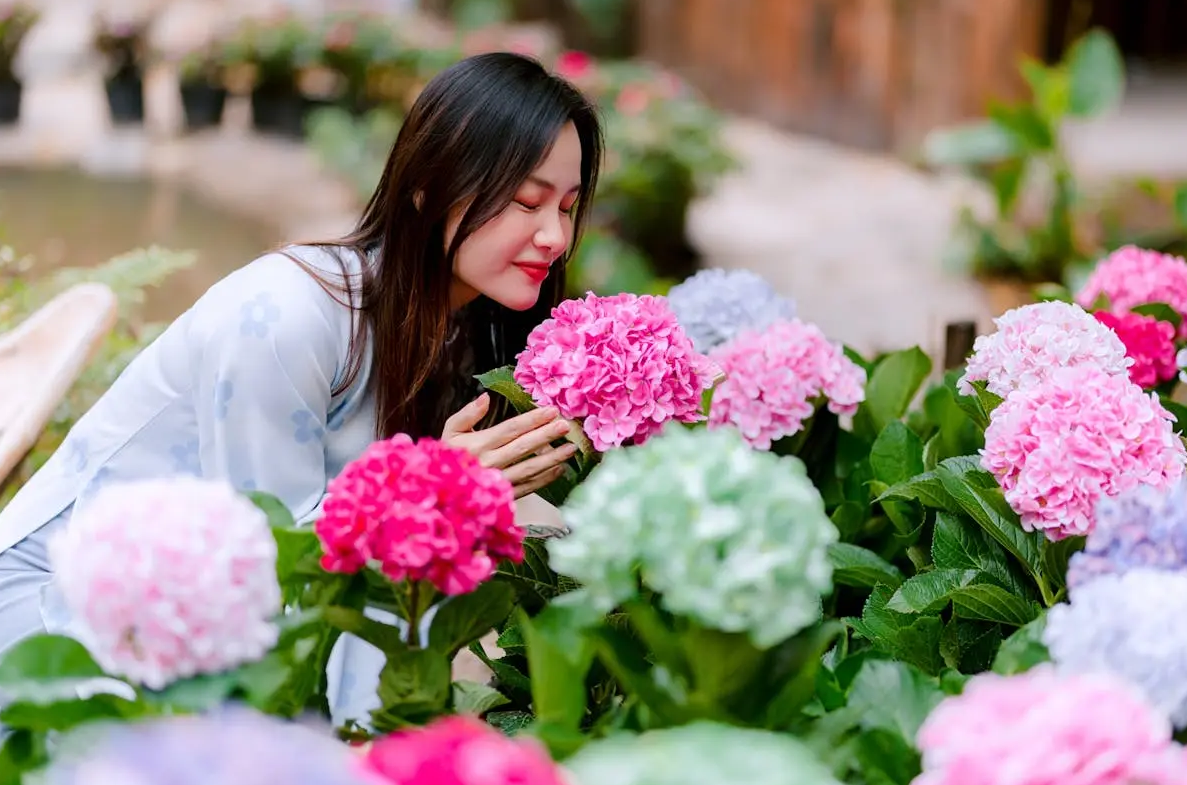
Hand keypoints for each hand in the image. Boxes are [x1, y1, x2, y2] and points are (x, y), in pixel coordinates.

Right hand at [442, 393, 577, 498]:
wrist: (440, 488)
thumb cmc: (448, 455)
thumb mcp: (450, 431)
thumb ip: (467, 414)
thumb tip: (485, 397)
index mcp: (478, 444)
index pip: (511, 429)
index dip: (532, 419)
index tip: (551, 411)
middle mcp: (490, 463)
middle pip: (523, 447)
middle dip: (546, 435)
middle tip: (566, 426)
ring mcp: (497, 482)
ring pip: (529, 468)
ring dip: (552, 458)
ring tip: (570, 448)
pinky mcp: (503, 497)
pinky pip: (528, 487)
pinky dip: (545, 479)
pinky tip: (560, 469)